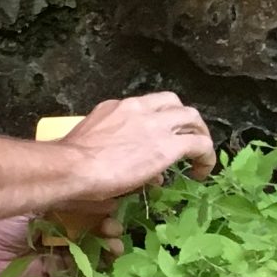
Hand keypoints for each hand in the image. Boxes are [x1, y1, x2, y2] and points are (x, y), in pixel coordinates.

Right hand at [57, 93, 213, 204]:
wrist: (73, 167)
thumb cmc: (71, 163)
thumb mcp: (93, 148)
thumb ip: (118, 153)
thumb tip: (145, 174)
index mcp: (115, 108)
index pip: (145, 107)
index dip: (156, 122)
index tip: (156, 141)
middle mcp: (137, 108)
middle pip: (173, 102)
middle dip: (184, 120)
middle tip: (186, 139)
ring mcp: (155, 124)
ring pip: (191, 116)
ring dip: (198, 132)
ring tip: (199, 153)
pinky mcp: (169, 146)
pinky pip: (200, 144)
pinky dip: (205, 157)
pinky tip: (201, 171)